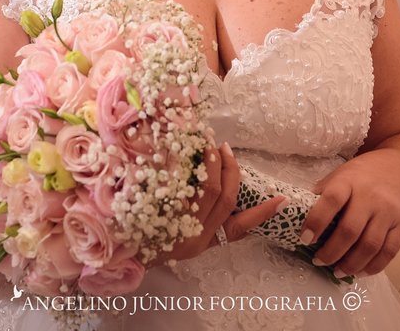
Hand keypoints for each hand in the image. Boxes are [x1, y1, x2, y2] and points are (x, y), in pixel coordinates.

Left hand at [156, 142, 285, 264]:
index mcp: (204, 243)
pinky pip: (177, 183)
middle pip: (223, 198)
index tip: (281, 199)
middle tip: (227, 151)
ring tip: (208, 147)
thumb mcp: (184, 238)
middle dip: (230, 171)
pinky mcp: (157, 210)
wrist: (117, 252)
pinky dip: (181, 163)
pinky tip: (181, 150)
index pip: (240, 228)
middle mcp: (194, 236)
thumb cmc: (152, 241)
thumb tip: (221, 190)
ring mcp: (175, 223)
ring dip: (210, 163)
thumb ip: (202, 221)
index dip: (262, 212)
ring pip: (204, 189)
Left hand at [299, 154, 399, 278]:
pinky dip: (373, 267)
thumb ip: (320, 197)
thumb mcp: (336, 177)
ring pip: (370, 245)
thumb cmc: (357, 178)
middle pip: (351, 230)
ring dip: (351, 264)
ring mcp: (388, 211)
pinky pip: (389, 251)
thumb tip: (298, 220)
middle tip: (319, 261)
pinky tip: (359, 272)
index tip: (304, 240)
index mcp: (348, 181)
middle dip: (332, 252)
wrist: (394, 170)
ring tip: (337, 271)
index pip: (331, 200)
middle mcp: (370, 196)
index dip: (316, 221)